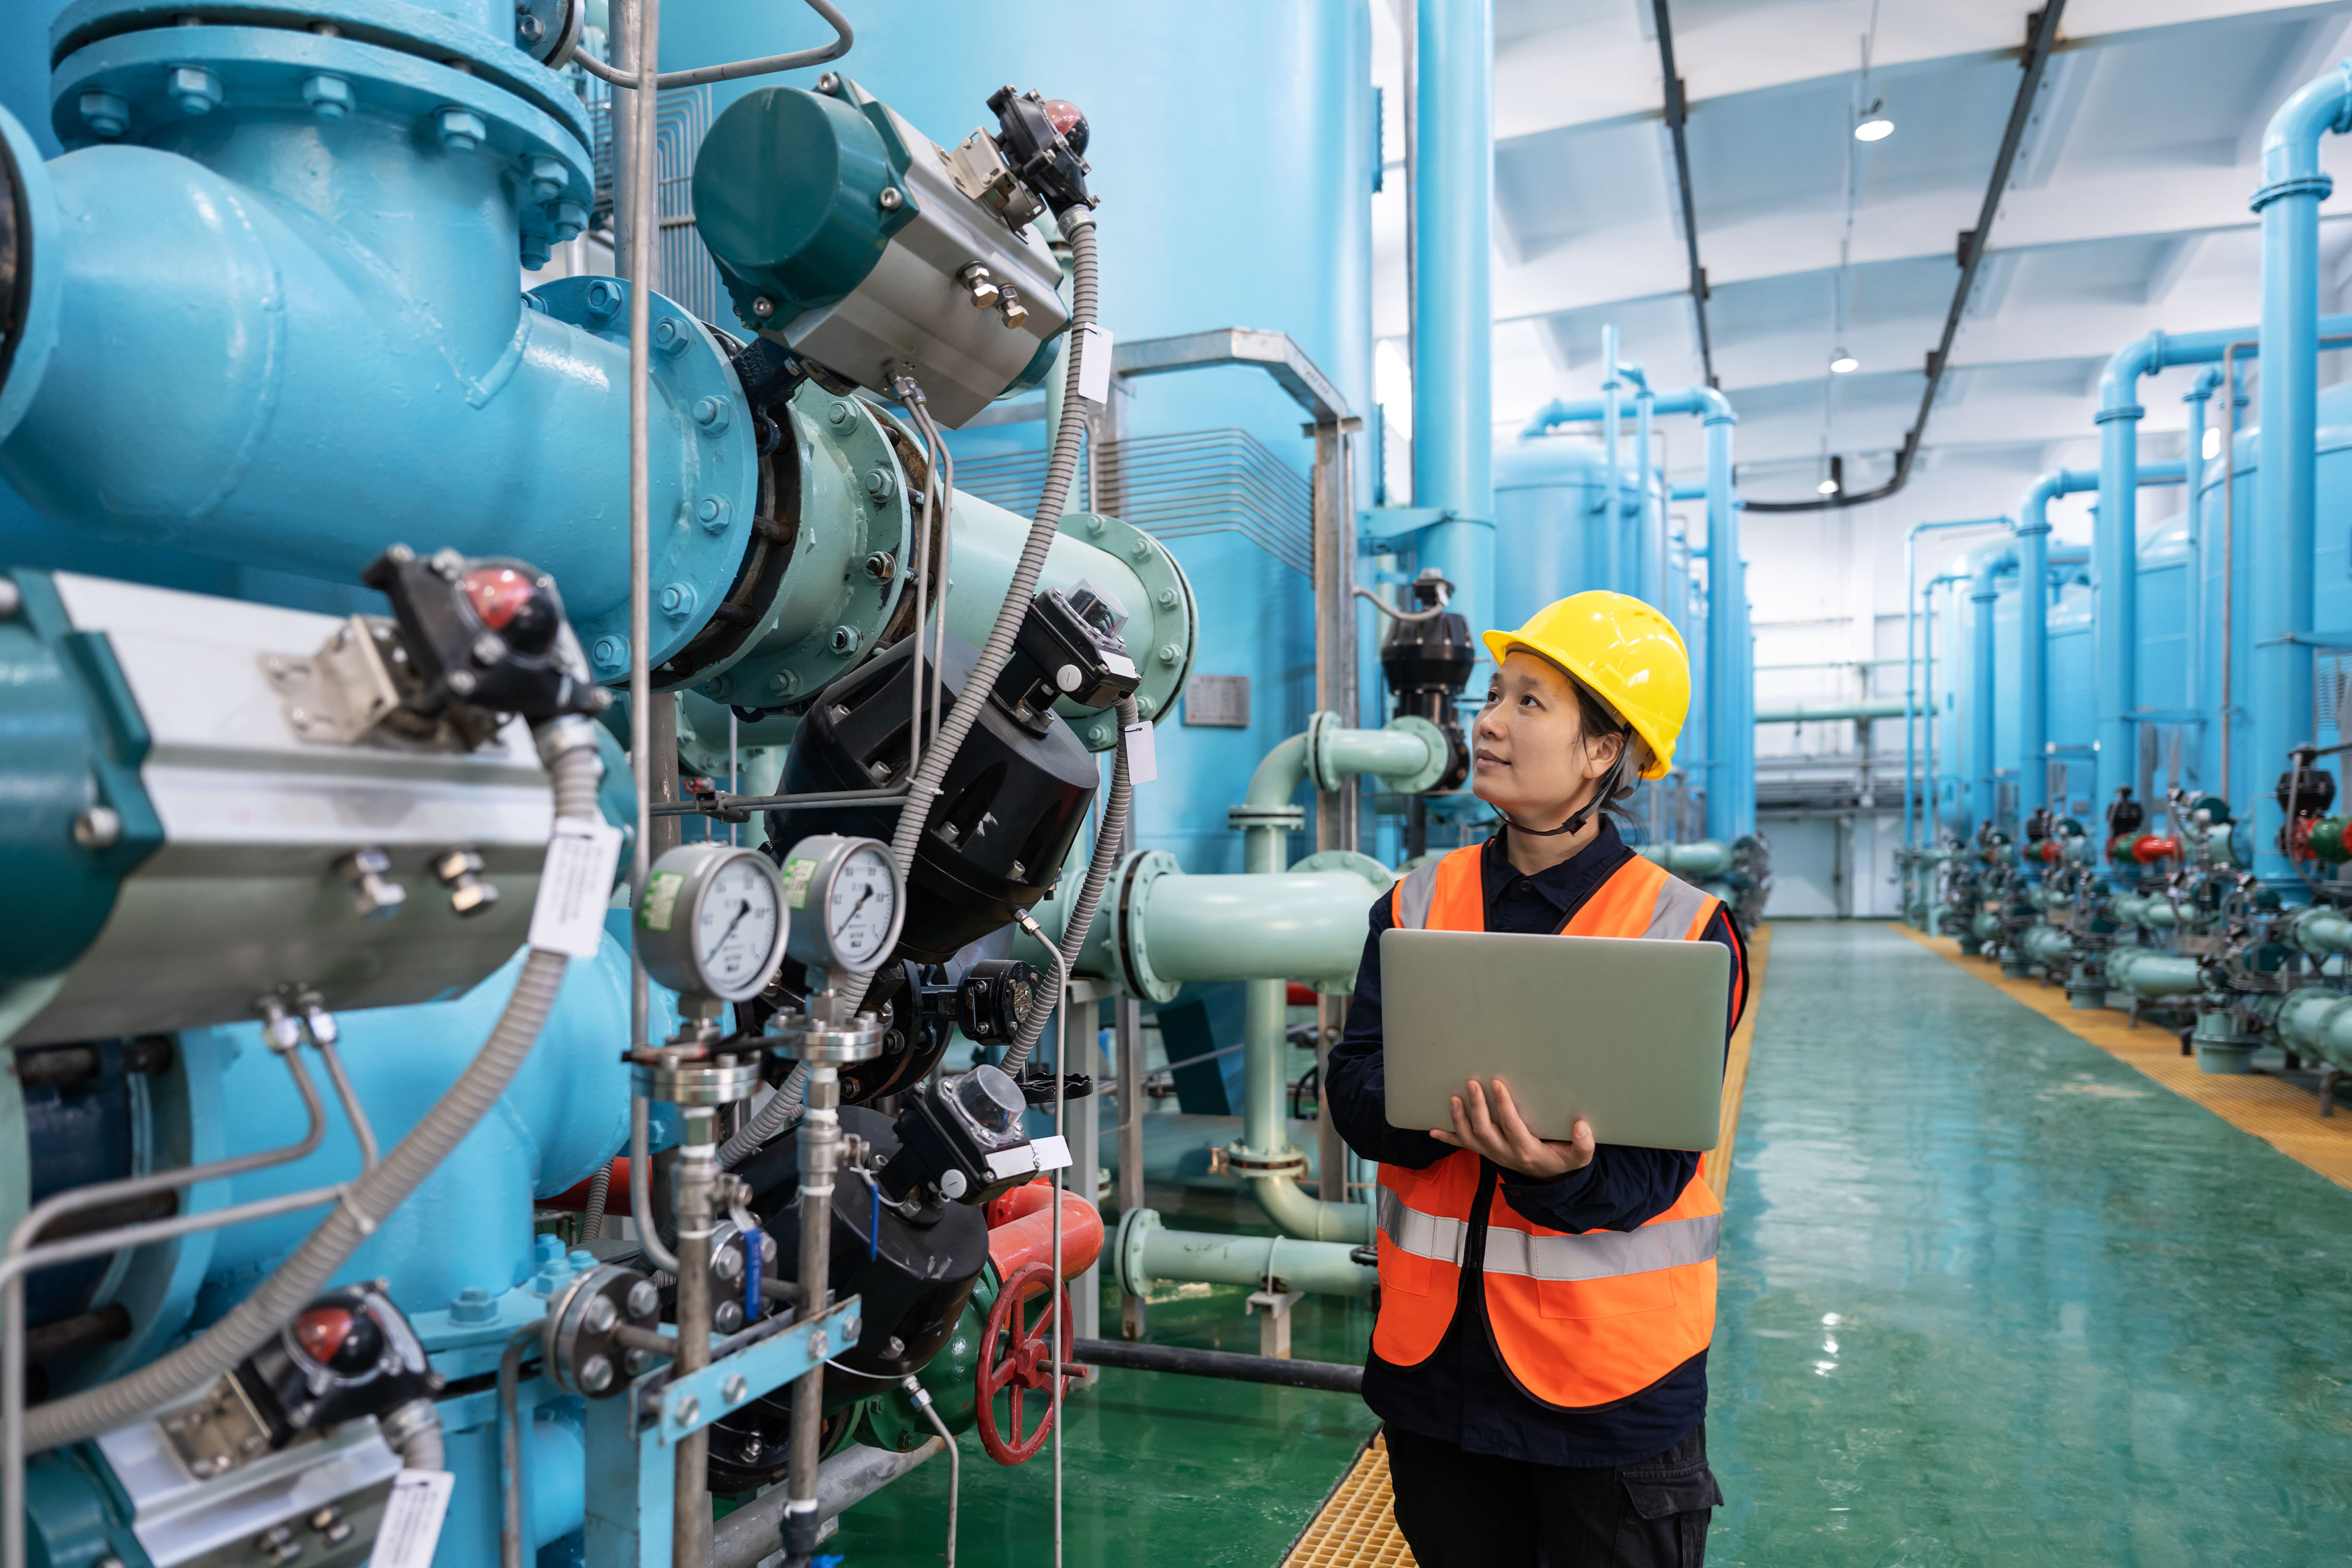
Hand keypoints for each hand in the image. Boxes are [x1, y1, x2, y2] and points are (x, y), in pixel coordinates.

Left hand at [1430, 1078, 1593, 1180]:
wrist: (1549, 1179)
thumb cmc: (1562, 1161)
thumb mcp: (1579, 1158)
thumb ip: (1584, 1145)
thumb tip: (1582, 1126)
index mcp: (1527, 1150)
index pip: (1512, 1126)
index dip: (1504, 1106)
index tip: (1498, 1084)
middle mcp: (1505, 1154)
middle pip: (1485, 1131)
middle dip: (1477, 1107)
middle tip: (1472, 1083)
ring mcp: (1492, 1154)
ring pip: (1471, 1138)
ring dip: (1459, 1119)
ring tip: (1454, 1098)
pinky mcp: (1486, 1152)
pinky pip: (1464, 1146)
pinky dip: (1447, 1138)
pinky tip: (1432, 1129)